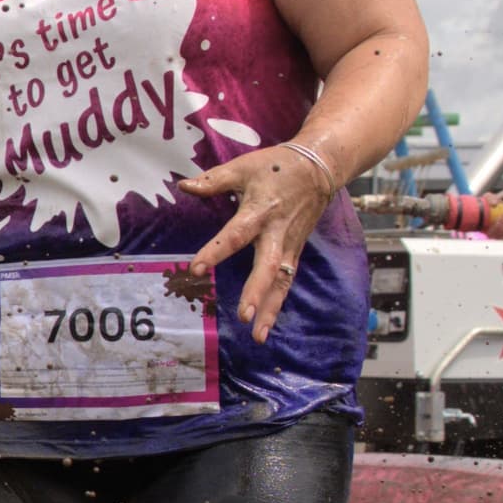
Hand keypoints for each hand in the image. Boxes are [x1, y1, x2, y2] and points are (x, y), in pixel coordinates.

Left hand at [174, 142, 339, 340]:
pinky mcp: (295, 252)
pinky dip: (277, 304)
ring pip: (281, 282)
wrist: (319, 167)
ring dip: (270, 310)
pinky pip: (286, 282)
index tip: (196, 269)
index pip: (235, 235)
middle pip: (267, 266)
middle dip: (256, 293)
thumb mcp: (243, 167)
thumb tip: (183, 186)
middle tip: (243, 316)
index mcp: (260, 211)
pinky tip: (266, 326)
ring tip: (258, 336)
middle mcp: (276, 232)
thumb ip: (213, 180)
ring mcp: (289, 245)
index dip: (216, 251)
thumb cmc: (277, 166)